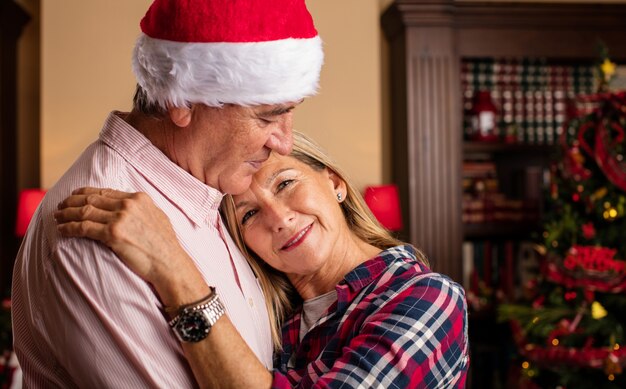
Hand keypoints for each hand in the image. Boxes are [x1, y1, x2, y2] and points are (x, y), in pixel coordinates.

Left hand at [55, 187, 191, 287]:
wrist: (169, 263)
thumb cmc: (165, 245)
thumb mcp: (157, 217)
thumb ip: (141, 209)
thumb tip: (127, 206)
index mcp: (139, 198)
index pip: (105, 192)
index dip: (86, 193)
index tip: (75, 196)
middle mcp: (128, 205)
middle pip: (91, 199)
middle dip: (72, 202)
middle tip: (60, 206)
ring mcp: (120, 218)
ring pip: (84, 211)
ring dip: (67, 214)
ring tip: (57, 217)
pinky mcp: (113, 234)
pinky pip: (83, 228)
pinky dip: (69, 228)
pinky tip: (62, 230)